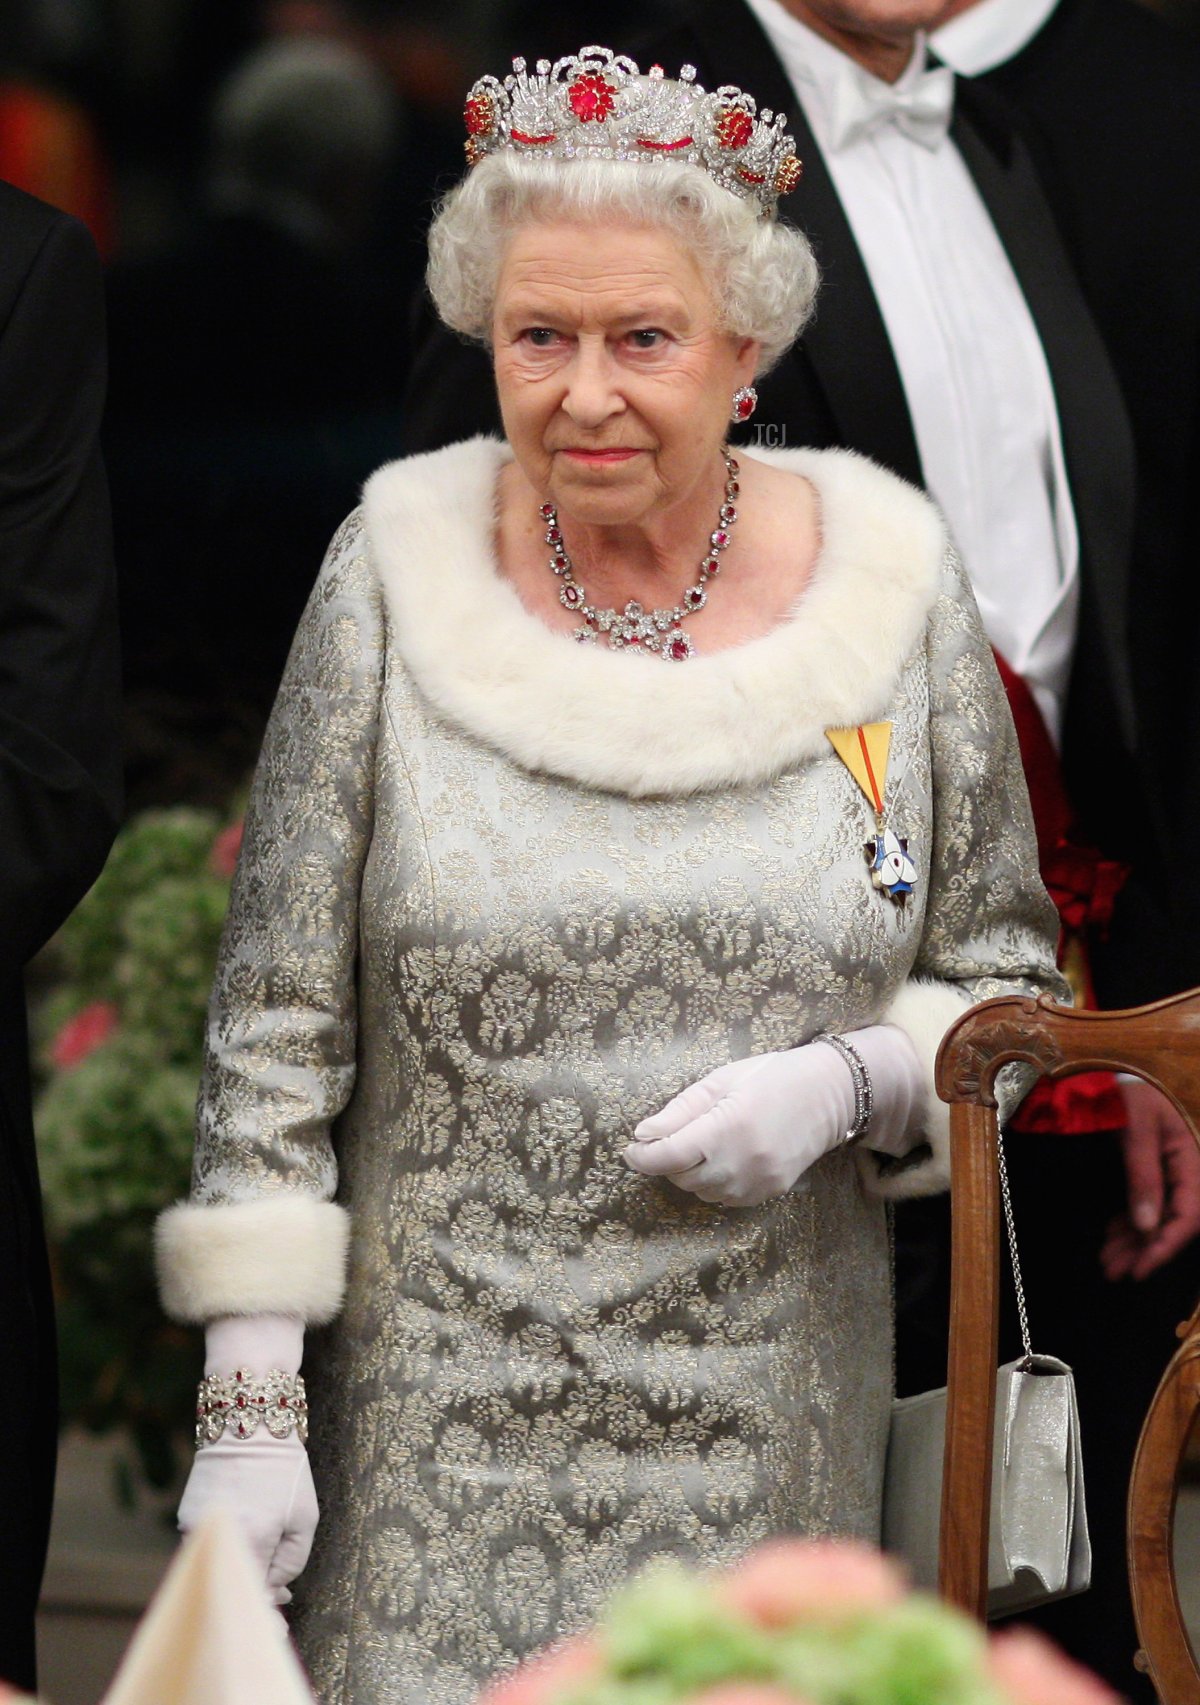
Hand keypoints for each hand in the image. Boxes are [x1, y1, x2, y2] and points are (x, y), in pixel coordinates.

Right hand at [178, 1312, 315, 1607]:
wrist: (246, 1419)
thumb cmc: (284, 1466)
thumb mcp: (304, 1514)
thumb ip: (292, 1561)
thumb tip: (276, 1591)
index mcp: (251, 1538)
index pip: (255, 1595)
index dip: (265, 1618)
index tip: (276, 1631)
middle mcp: (219, 1536)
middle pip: (234, 1581)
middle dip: (255, 1593)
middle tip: (278, 1602)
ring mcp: (197, 1526)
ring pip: (221, 1562)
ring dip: (242, 1567)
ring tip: (266, 1558)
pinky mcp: (189, 1515)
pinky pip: (211, 1544)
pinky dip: (229, 1547)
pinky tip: (248, 1535)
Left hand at [623, 1027, 922, 1207]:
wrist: (828, 1094)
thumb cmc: (770, 1076)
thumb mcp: (721, 1081)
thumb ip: (680, 1111)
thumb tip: (643, 1134)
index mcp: (728, 1126)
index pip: (671, 1155)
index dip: (643, 1156)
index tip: (630, 1149)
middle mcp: (743, 1161)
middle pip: (682, 1176)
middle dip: (668, 1160)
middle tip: (670, 1137)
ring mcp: (758, 1182)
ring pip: (701, 1192)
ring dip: (690, 1173)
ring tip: (702, 1144)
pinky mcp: (769, 1193)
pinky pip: (724, 1199)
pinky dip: (713, 1183)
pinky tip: (723, 1158)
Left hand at [1099, 1079, 1199, 1280]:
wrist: (1111, 1071)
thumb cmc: (1127, 1089)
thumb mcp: (1135, 1125)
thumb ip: (1142, 1174)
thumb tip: (1146, 1227)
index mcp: (1192, 1157)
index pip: (1189, 1213)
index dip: (1168, 1244)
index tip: (1142, 1268)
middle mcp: (1185, 1169)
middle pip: (1173, 1221)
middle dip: (1145, 1249)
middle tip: (1115, 1271)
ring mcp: (1168, 1171)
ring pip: (1156, 1217)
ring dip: (1133, 1242)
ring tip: (1107, 1264)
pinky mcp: (1151, 1171)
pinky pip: (1145, 1206)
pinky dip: (1128, 1225)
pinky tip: (1110, 1240)